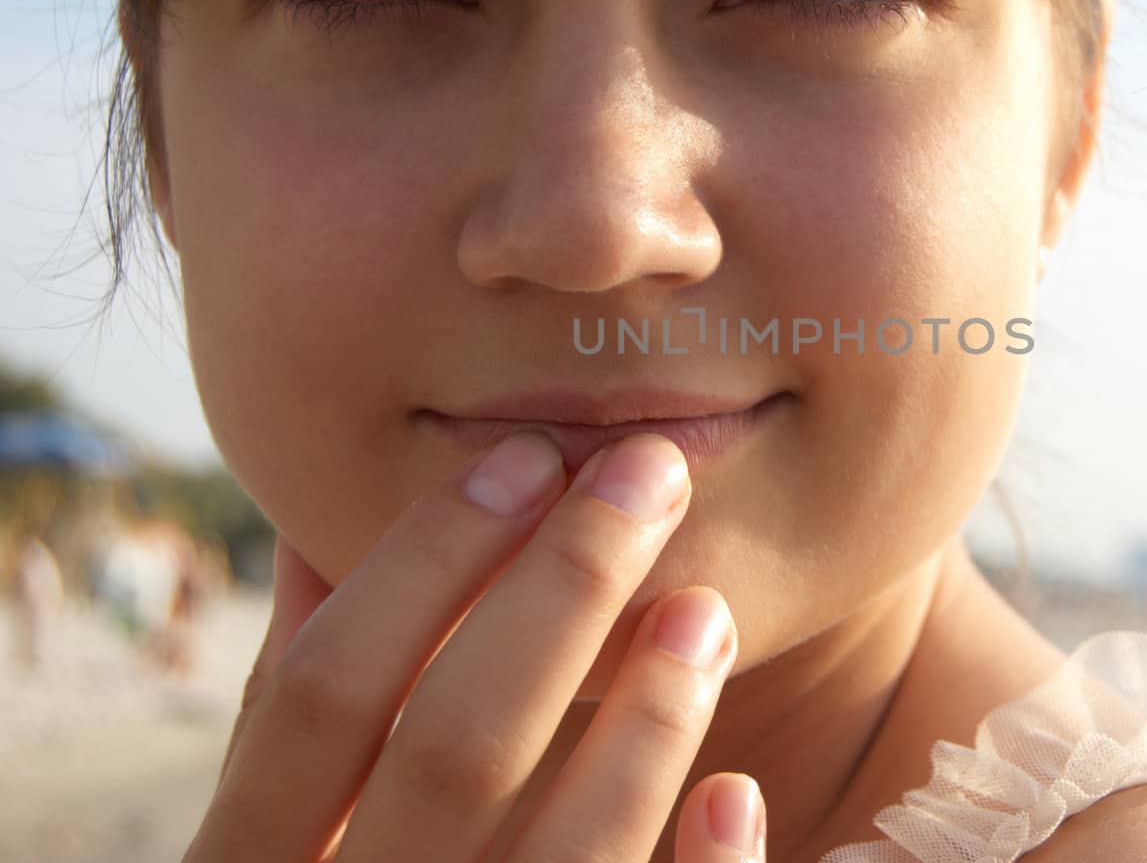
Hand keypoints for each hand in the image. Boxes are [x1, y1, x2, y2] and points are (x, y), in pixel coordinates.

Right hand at [190, 432, 765, 861]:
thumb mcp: (272, 839)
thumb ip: (290, 719)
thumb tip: (314, 536)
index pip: (320, 693)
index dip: (421, 562)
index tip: (526, 460)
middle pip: (453, 744)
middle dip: (561, 590)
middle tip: (648, 476)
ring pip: (563, 850)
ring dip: (647, 717)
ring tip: (705, 607)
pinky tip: (736, 793)